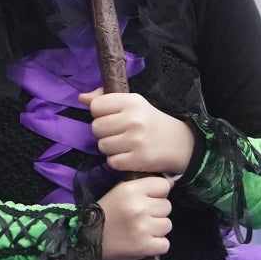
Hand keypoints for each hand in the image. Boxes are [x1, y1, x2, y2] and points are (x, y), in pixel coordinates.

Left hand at [79, 88, 193, 175]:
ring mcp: (136, 140)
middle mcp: (134, 119)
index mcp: (132, 101)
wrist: (179, 143)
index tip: (111, 117)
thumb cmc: (150, 121)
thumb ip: (105, 99)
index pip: (96, 106)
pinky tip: (128, 155)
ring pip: (102, 145)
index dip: (100, 113)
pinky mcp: (138, 159)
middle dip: (103, 132)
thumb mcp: (133, 103)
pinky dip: (117, 161)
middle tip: (118, 132)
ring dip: (110, 147)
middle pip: (96, 127)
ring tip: (124, 144)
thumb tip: (81, 98)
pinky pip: (111, 161)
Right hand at [98, 176, 173, 259]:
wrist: (86, 241)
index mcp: (131, 190)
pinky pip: (165, 244)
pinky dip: (156, 246)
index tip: (149, 200)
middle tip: (141, 218)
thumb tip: (170, 184)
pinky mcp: (145, 247)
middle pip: (167, 206)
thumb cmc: (104, 214)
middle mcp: (138, 206)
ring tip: (142, 231)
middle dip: (157, 213)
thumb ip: (142, 186)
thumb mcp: (119, 192)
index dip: (158, 194)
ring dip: (157, 230)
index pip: (163, 186)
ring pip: (167, 225)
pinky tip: (144, 243)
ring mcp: (143, 228)